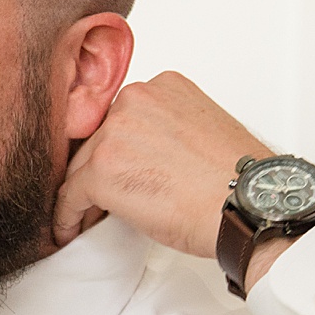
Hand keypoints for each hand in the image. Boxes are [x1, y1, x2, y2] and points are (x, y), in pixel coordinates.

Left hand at [52, 71, 268, 257]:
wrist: (246, 205)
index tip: (117, 169)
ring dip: (83, 194)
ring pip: (82, 167)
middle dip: (99, 171)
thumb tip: (141, 156)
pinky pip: (70, 195)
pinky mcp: (100, 171)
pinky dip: (67, 215)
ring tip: (87, 218)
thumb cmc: (236, 180)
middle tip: (102, 201)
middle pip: (98, 139)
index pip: (121, 117)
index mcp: (162, 85)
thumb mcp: (199, 130)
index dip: (116, 148)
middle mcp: (134, 100)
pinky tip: (70, 229)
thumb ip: (164, 130)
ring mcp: (114, 134)